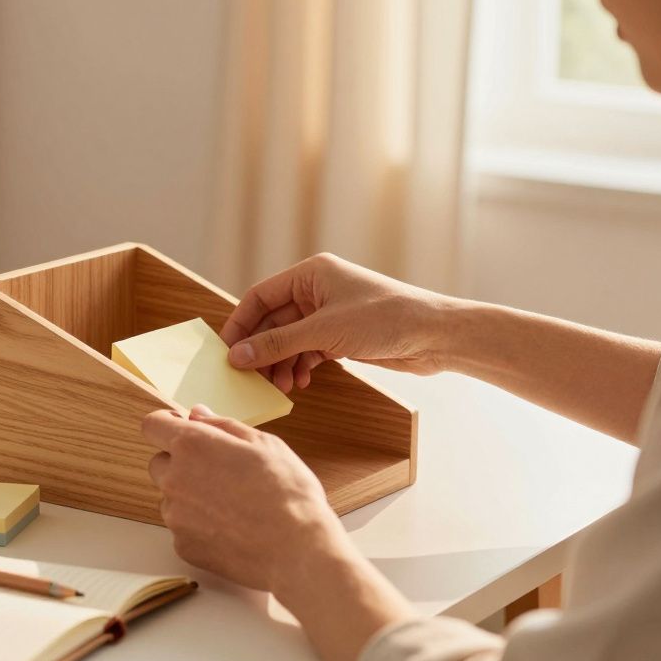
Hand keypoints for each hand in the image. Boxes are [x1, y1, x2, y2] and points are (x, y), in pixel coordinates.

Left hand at [141, 404, 338, 591]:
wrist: (297, 549)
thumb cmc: (287, 492)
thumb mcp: (264, 443)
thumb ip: (222, 425)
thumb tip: (196, 414)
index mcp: (192, 445)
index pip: (152, 425)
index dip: (167, 424)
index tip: (183, 429)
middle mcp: (174, 479)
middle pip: (159, 463)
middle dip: (180, 462)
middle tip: (218, 471)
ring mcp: (175, 516)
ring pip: (171, 498)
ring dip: (190, 496)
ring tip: (232, 504)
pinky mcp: (183, 546)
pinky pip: (182, 528)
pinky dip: (199, 526)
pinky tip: (232, 528)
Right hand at [221, 253, 459, 391]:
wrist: (435, 336)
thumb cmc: (386, 318)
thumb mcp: (324, 331)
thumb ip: (278, 344)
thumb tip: (237, 356)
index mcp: (311, 274)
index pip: (260, 297)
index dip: (240, 324)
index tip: (226, 352)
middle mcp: (317, 291)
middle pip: (272, 322)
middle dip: (261, 350)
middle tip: (249, 377)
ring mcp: (329, 314)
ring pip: (289, 340)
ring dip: (280, 363)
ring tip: (279, 386)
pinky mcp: (341, 336)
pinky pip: (307, 351)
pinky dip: (300, 367)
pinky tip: (300, 382)